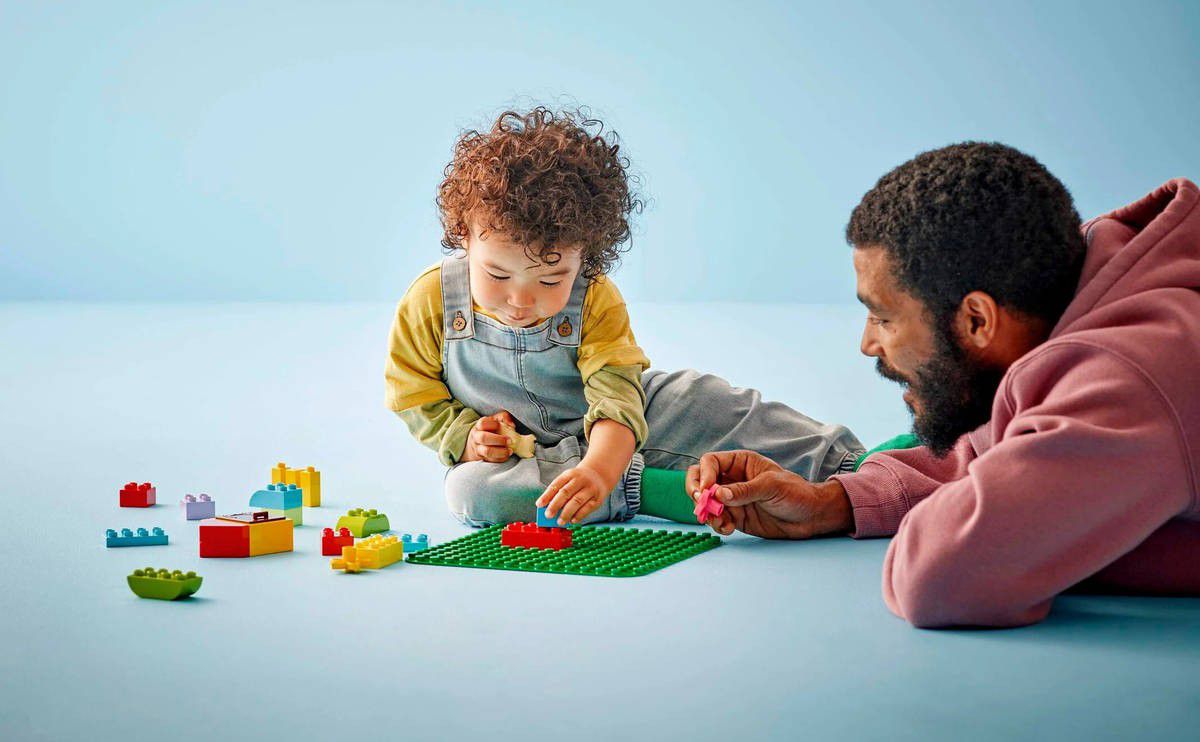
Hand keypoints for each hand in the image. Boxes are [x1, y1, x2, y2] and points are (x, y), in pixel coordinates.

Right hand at [459, 411, 516, 462]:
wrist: (477, 443)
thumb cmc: (490, 430)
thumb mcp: (495, 420)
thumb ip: (504, 417)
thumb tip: (511, 425)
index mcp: (479, 427)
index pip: (482, 424)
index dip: (493, 424)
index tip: (500, 425)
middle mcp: (476, 438)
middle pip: (483, 438)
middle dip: (498, 440)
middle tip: (509, 440)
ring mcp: (478, 449)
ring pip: (487, 452)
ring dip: (500, 452)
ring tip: (510, 450)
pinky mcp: (482, 458)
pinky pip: (491, 460)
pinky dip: (501, 459)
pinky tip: (507, 455)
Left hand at [536, 464, 609, 524]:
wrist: (600, 475)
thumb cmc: (579, 481)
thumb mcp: (569, 480)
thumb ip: (559, 492)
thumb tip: (549, 509)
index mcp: (570, 474)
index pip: (556, 484)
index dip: (547, 495)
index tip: (539, 505)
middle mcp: (580, 480)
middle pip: (566, 492)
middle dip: (555, 505)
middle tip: (548, 515)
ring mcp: (590, 489)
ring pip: (577, 501)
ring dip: (567, 513)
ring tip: (560, 521)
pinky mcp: (598, 498)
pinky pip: (588, 508)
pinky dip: (579, 515)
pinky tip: (572, 521)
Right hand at [685, 450, 852, 538]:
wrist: (811, 517)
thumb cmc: (796, 493)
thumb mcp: (771, 486)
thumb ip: (744, 490)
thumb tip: (718, 494)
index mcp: (740, 462)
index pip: (710, 462)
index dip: (704, 475)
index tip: (706, 491)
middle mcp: (732, 478)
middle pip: (700, 480)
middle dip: (696, 493)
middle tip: (700, 506)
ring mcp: (732, 499)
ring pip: (706, 503)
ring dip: (708, 513)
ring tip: (721, 522)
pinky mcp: (735, 516)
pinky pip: (717, 519)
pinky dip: (717, 525)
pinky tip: (728, 529)